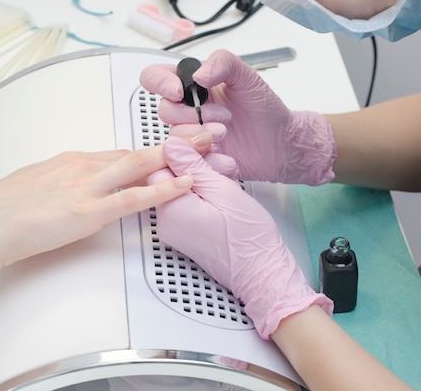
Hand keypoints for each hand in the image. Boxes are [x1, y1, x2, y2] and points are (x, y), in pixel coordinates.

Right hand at [0, 137, 211, 272]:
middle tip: (208, 132)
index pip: (123, 152)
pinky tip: (184, 184)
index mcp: (74, 161)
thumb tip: (79, 188)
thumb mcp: (39, 186)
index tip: (175, 145)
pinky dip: (162, 190)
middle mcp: (85, 166)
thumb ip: (66, 184)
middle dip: (178, 141)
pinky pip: (132, 198)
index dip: (154, 150)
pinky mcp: (87, 211)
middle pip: (140, 151)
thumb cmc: (3, 208)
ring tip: (209, 147)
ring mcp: (88, 186)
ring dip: (179, 155)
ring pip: (142, 165)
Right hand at [140, 49, 336, 184]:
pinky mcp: (197, 159)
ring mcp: (191, 136)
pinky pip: (187, 161)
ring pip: (174, 138)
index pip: (155, 77)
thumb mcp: (248, 76)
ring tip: (225, 134)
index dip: (160, 83)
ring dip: (201, 136)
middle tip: (223, 116)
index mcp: (193, 86)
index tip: (179, 91)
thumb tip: (198, 74)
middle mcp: (188, 111)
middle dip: (194, 115)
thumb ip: (223, 63)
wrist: (280, 142)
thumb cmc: (264, 109)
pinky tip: (226, 153)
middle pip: (164, 111)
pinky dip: (208, 157)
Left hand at [148, 136, 332, 338]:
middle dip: (191, 167)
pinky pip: (183, 205)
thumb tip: (171, 146)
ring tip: (223, 185)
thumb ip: (192, 166)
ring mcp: (173, 231)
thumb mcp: (223, 191)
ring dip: (197, 181)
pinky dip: (199, 196)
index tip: (204, 150)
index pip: (160, 166)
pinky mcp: (183, 235)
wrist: (261, 272)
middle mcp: (166, 223)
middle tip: (219, 168)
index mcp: (171, 209)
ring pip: (177, 190)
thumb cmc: (248, 239)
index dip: (183, 153)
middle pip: (166, 178)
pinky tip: (218, 198)